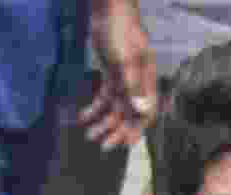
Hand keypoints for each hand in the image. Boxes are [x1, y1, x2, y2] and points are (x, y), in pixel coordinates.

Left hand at [79, 0, 157, 149]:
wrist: (108, 11)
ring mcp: (125, 79)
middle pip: (130, 113)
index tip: (125, 144)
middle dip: (117, 130)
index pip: (147, 112)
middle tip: (102, 146)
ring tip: (89, 134)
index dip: (138, 129)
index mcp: (147, 80)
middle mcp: (138, 84)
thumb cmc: (119, 31)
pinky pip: (105, 97)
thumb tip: (142, 112)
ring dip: (103, 122)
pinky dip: (95, 108)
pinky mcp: (112, 74)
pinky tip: (83, 117)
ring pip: (116, 108)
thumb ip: (133, 87)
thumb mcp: (125, 61)